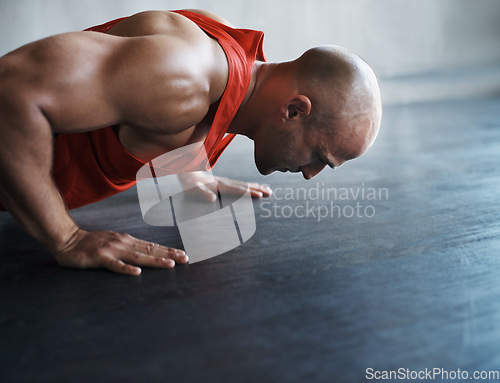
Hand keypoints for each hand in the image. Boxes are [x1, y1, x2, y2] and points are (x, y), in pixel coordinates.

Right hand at [54, 229, 187, 275]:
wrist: (67, 239)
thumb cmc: (92, 243)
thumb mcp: (115, 242)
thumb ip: (129, 247)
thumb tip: (148, 252)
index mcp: (128, 241)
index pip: (152, 246)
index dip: (168, 250)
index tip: (183, 255)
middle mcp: (123, 243)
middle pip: (150, 250)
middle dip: (168, 255)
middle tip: (185, 259)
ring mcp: (112, 250)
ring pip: (137, 256)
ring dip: (154, 260)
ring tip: (169, 265)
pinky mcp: (99, 258)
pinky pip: (115, 265)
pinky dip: (126, 269)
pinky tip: (137, 273)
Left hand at [177, 172, 271, 201]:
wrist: (184, 169)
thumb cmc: (188, 182)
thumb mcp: (192, 189)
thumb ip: (202, 193)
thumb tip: (213, 198)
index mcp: (218, 184)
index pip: (235, 189)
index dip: (247, 192)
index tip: (259, 195)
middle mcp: (223, 182)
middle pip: (243, 186)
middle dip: (257, 189)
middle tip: (269, 193)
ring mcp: (224, 181)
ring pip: (243, 184)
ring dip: (256, 187)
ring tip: (268, 190)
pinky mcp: (223, 182)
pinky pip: (239, 184)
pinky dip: (249, 185)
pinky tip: (255, 186)